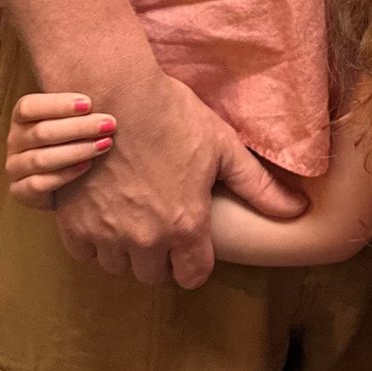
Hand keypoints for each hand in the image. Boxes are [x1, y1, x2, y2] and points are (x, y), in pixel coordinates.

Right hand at [4, 61, 295, 289]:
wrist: (113, 94)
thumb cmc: (173, 115)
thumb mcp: (223, 147)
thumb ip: (258, 187)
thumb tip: (298, 210)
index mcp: (186, 225)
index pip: (192, 276)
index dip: (193, 262)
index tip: (190, 245)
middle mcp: (145, 239)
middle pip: (154, 275)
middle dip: (160, 258)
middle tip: (161, 229)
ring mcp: (106, 233)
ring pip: (118, 266)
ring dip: (126, 252)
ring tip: (132, 221)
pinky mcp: (73, 222)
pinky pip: (84, 253)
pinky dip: (93, 242)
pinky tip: (104, 217)